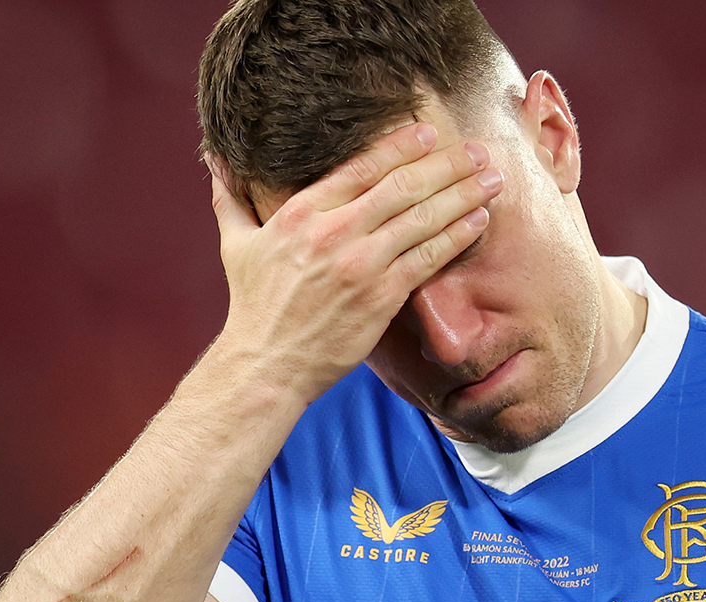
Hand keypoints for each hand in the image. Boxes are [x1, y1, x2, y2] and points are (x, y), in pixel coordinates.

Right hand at [206, 123, 502, 400]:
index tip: (427, 132)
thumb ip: (230, 197)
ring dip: (462, 195)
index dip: (400, 146)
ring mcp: (360, 264)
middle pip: (402, 186)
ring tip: (491, 180)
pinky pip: (428, 259)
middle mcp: (333, 232)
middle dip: (446, 165)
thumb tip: (214, 159)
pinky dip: (456, 236)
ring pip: (422, 218)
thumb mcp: (235, 244)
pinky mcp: (381, 296)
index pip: (361, 167)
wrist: (266, 364)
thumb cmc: (253, 305)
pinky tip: (479, 222)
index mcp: (301, 212)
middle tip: (477, 150)